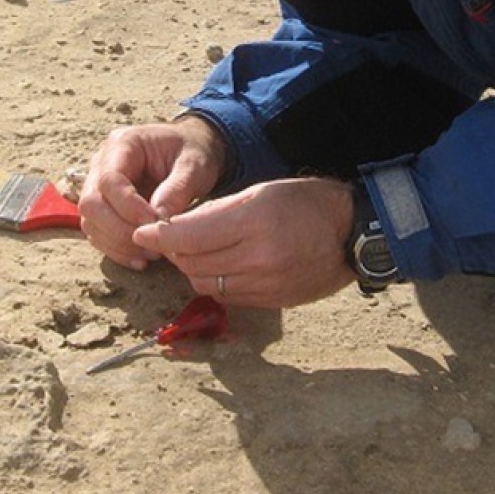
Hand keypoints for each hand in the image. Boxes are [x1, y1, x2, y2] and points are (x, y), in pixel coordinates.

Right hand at [77, 116, 228, 270]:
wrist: (190, 151)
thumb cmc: (192, 152)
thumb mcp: (194, 165)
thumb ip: (176, 189)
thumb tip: (158, 221)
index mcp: (122, 144)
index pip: (109, 179)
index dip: (128, 207)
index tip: (156, 223)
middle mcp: (101, 164)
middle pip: (91, 203)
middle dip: (119, 230)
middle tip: (153, 245)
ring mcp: (97, 186)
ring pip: (90, 221)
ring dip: (118, 244)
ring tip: (153, 254)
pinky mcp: (104, 208)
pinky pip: (98, 233)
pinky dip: (117, 250)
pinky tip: (142, 260)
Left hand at [131, 176, 356, 307]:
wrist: (351, 233)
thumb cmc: (305, 203)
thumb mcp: (260, 191)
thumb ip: (215, 211)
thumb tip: (173, 227)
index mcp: (255, 220)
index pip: (190, 236)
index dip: (161, 235)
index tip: (143, 231)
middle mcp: (259, 257)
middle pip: (193, 263)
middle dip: (174, 251)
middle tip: (170, 237)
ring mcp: (267, 284)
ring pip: (205, 283)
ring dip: (192, 268)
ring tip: (197, 251)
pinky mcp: (271, 302)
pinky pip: (226, 296)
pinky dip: (215, 281)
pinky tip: (221, 265)